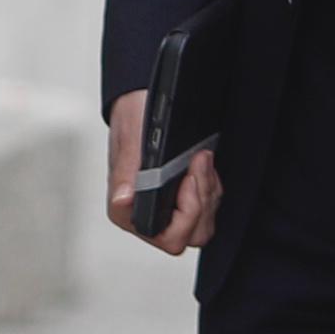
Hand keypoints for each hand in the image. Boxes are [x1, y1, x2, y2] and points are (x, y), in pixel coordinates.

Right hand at [105, 88, 219, 255]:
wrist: (141, 97)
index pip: (168, 236)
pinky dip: (212, 186)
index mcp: (129, 209)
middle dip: (203, 200)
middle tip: (199, 164)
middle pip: (191, 234)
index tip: (188, 179)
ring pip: (203, 224)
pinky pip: (209, 208)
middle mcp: (148, 212)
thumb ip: (126, 173)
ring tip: (201, 160)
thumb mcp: (130, 139)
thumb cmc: (132, 115)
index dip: (186, 213)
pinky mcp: (183, 197)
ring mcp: (168, 206)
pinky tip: (203, 165)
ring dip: (209, 191)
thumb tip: (123, 202)